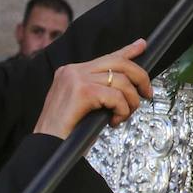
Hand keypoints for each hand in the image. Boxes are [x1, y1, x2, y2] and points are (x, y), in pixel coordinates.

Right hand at [33, 39, 152, 134]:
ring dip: (131, 101)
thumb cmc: (65, 134)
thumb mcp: (85, 107)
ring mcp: (76, 79)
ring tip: (124, 116)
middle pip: (118, 63)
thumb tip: (125, 88)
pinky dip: (122, 110)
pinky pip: (115, 96)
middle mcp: (72, 70)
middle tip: (147, 93)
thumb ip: (100, 93)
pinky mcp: (82, 91)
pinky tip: (114, 122)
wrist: (45, 148)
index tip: (142, 45)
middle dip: (140, 77)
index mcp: (71, 72)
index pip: (106, 57)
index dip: (127, 50)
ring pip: (120, 81)